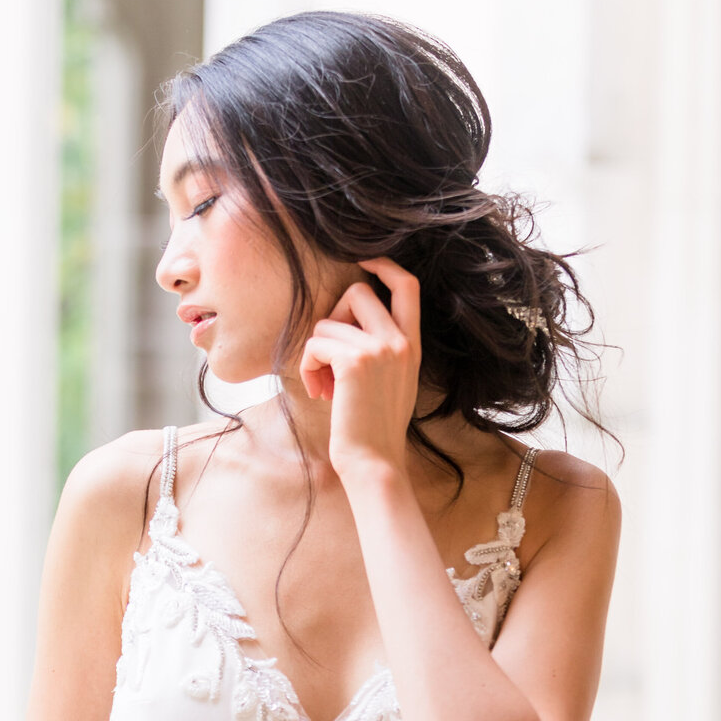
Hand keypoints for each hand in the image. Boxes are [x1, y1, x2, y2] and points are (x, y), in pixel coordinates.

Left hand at [299, 256, 420, 483]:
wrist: (375, 461)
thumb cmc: (374, 427)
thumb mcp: (390, 380)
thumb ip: (379, 347)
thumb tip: (341, 320)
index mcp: (412, 344)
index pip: (407, 285)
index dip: (383, 263)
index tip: (362, 259)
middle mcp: (400, 341)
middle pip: (358, 292)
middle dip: (333, 318)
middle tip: (329, 355)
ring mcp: (380, 348)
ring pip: (327, 323)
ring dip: (315, 352)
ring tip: (324, 384)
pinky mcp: (355, 361)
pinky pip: (316, 344)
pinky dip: (309, 365)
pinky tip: (319, 392)